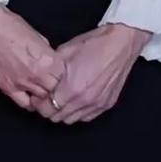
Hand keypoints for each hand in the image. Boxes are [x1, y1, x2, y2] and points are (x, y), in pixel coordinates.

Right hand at [0, 5, 63, 109]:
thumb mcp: (40, 38)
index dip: (62, 77)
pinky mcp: (7, 87)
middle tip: (52, 84)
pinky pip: (23, 103)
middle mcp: (36, 74)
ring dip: (43, 95)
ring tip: (42, 90)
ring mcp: (21, 83)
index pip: (63, 78)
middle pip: (54, 91)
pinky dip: (29, 102)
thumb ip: (48, 55)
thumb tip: (53, 65)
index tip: (60, 75)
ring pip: (40, 100)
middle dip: (55, 87)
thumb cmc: (13, 27)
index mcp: (47, 60)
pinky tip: (31, 97)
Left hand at [32, 23, 150, 124]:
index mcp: (70, 88)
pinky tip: (78, 99)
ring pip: (72, 120)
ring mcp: (96, 104)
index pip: (46, 110)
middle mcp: (83, 101)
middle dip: (50, 108)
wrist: (121, 41)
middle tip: (49, 96)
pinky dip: (79, 112)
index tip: (39, 96)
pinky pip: (87, 117)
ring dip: (64, 112)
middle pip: (57, 117)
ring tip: (64, 98)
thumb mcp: (65, 52)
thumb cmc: (94, 43)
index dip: (39, 104)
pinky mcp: (107, 104)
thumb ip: (51, 70)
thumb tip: (42, 79)